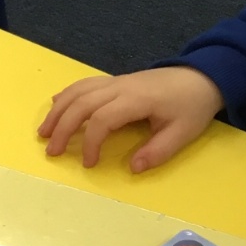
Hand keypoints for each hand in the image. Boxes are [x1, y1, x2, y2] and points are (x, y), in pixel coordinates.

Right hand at [37, 67, 224, 172]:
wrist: (202, 77)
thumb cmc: (192, 106)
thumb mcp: (182, 133)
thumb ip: (157, 151)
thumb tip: (132, 168)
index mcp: (136, 100)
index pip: (102, 119)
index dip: (90, 142)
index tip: (88, 163)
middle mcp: (120, 87)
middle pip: (82, 103)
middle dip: (63, 127)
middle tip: (52, 152)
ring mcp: (116, 81)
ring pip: (78, 91)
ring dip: (58, 110)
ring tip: (44, 132)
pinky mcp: (116, 81)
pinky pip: (85, 84)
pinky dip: (67, 94)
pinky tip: (56, 105)